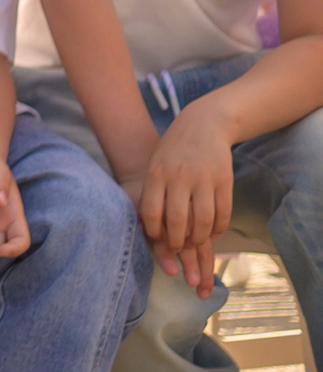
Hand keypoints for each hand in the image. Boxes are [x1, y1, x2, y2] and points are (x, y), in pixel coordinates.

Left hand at [137, 107, 234, 296]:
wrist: (203, 123)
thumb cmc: (173, 150)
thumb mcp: (155, 165)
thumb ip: (152, 192)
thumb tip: (148, 226)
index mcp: (156, 174)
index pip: (151, 212)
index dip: (154, 232)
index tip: (157, 240)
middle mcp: (179, 177)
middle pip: (177, 220)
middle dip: (177, 241)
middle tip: (178, 248)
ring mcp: (204, 179)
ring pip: (202, 220)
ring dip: (199, 238)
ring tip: (196, 242)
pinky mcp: (224, 180)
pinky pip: (223, 212)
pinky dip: (219, 227)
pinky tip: (213, 232)